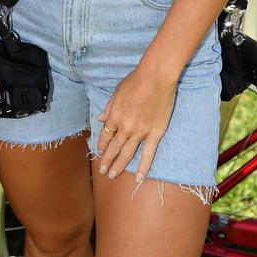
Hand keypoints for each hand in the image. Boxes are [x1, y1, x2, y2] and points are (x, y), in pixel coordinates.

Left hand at [96, 65, 176, 184]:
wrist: (156, 78)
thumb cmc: (135, 81)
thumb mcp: (117, 92)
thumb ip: (109, 108)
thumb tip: (100, 119)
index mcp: (114, 116)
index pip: (105, 135)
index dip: (102, 145)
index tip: (100, 152)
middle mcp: (125, 127)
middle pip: (114, 148)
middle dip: (107, 160)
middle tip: (103, 171)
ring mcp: (140, 132)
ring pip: (127, 153)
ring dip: (119, 166)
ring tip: (112, 175)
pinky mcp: (155, 134)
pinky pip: (148, 154)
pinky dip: (143, 167)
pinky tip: (139, 178)